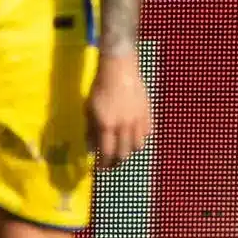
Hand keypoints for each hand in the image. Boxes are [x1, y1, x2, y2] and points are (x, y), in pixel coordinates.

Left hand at [87, 51, 152, 169]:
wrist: (119, 69)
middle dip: (116, 161)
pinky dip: (141, 138)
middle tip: (111, 162)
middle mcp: (124, 126)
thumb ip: (91, 130)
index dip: (104, 164)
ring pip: (138, 146)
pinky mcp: (148, 114)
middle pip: (124, 153)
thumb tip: (91, 149)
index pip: (107, 153)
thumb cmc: (100, 88)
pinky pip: (148, 133)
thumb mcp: (89, 109)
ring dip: (130, 151)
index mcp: (107, 125)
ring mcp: (138, 120)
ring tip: (123, 149)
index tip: (100, 168)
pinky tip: (135, 136)